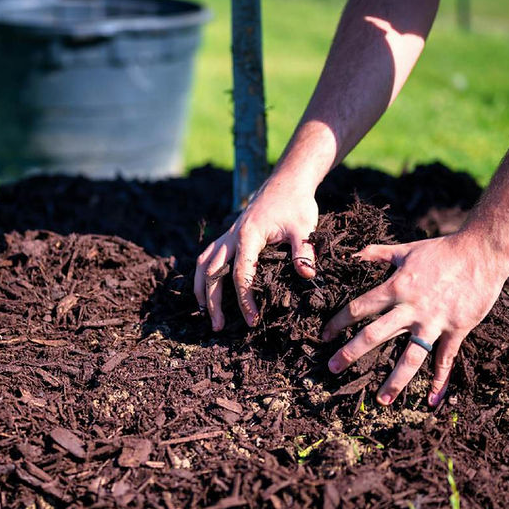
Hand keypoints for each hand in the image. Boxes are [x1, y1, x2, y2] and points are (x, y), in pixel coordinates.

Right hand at [194, 174, 318, 330]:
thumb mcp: (304, 227)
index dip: (244, 299)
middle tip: (218, 327)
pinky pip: (208, 256)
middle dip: (212, 301)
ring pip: (203, 264)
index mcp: (248, 236)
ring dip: (201, 289)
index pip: (240, 274)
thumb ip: (304, 251)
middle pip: (212, 272)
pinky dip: (203, 274)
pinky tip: (206, 289)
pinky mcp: (229, 235)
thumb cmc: (296, 204)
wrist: (286, 181)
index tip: (252, 320)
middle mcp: (232, 236)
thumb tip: (307, 275)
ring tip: (204, 313)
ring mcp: (228, 235)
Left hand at [321, 231, 508, 406]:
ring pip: (410, 357)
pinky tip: (432, 400)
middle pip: (374, 335)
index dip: (338, 322)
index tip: (325, 335)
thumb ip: (377, 253)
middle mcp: (411, 308)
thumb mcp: (406, 249)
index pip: (359, 308)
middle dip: (351, 353)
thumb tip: (354, 254)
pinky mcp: (456, 330)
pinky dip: (440, 381)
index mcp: (395, 287)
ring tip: (382, 400)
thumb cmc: (442, 250)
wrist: (482, 252)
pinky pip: (445, 359)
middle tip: (333, 369)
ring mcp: (434, 322)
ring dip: (395, 380)